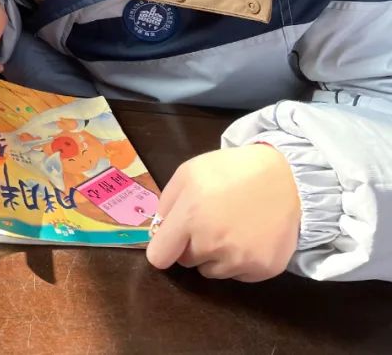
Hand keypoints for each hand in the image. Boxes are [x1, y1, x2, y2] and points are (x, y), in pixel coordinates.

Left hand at [146, 145, 300, 281]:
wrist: (286, 178)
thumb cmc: (231, 171)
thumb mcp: (188, 173)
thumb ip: (166, 203)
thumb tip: (159, 230)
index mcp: (190, 218)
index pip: (159, 257)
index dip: (162, 248)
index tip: (171, 240)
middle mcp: (212, 244)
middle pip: (186, 262)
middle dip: (190, 246)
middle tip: (208, 223)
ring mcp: (239, 260)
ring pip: (211, 271)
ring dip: (214, 256)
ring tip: (231, 228)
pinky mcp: (263, 270)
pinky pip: (238, 275)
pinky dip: (239, 261)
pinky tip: (249, 237)